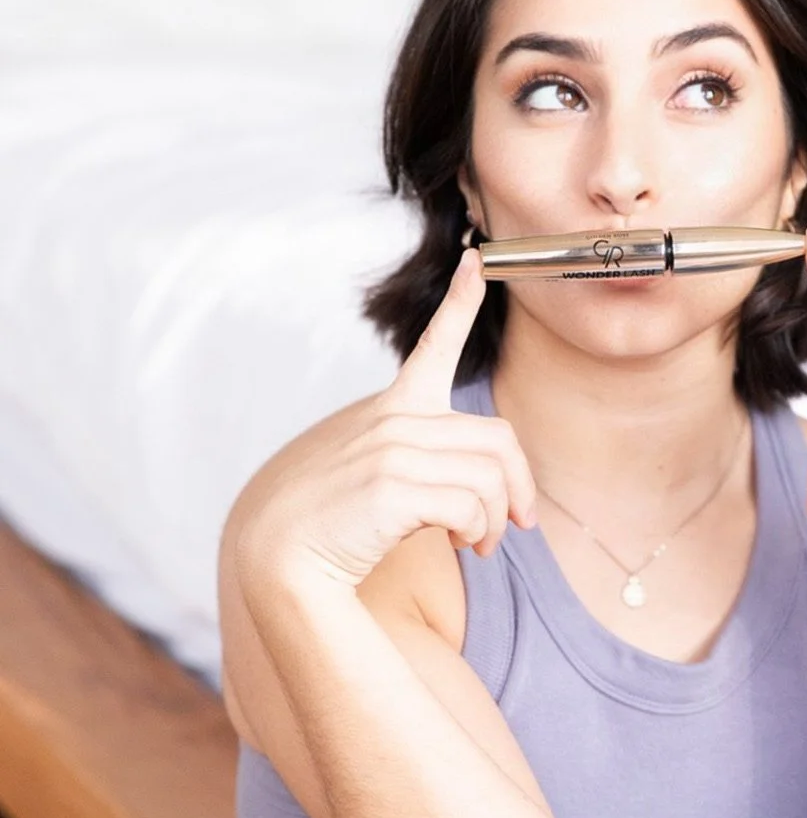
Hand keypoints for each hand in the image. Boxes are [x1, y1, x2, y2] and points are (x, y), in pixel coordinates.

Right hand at [238, 249, 538, 590]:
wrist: (276, 555)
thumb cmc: (328, 520)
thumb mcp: (371, 467)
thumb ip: (420, 456)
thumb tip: (483, 480)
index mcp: (394, 409)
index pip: (433, 345)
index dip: (460, 302)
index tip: (475, 262)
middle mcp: (396, 420)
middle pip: (498, 438)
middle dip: (518, 487)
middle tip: (515, 523)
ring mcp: (392, 451)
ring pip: (490, 476)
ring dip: (496, 520)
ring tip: (478, 543)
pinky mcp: (391, 489)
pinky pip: (470, 506)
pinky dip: (477, 532)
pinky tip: (460, 545)